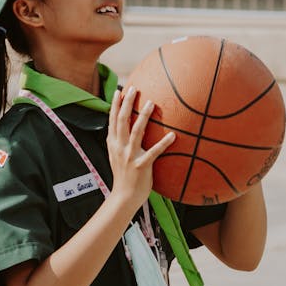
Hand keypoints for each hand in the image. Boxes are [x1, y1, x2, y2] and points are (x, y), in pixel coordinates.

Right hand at [107, 86, 174, 212]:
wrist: (124, 197)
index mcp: (113, 144)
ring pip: (136, 131)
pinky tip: (173, 135)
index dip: (116, 104)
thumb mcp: (116, 156)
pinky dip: (164, 143)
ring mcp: (130, 156)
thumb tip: (128, 126)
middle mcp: (120, 147)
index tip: (120, 90)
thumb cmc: (124, 175)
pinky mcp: (142, 165)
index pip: (113, 120)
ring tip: (152, 103)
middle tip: (134, 89)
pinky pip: (154, 152)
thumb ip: (120, 141)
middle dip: (127, 103)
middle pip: (122, 120)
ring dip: (144, 116)